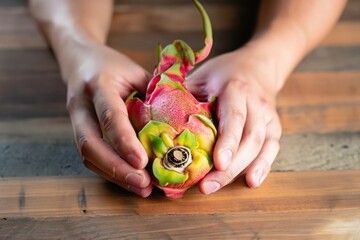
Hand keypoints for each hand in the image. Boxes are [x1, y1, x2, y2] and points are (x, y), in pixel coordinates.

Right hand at [65, 41, 152, 196]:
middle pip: (90, 143)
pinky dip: (110, 171)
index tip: (142, 163)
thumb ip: (153, 94)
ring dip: (114, 175)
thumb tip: (179, 124)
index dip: (124, 141)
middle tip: (144, 184)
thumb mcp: (135, 72)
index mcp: (99, 85)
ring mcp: (75, 119)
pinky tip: (129, 180)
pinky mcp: (77, 131)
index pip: (110, 115)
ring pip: (87, 155)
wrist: (80, 60)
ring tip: (141, 188)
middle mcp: (81, 105)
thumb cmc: (112, 65)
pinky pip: (90, 157)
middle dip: (117, 168)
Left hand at [187, 45, 281, 193]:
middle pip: (249, 138)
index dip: (228, 140)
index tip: (218, 163)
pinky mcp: (274, 128)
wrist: (257, 66)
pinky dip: (263, 167)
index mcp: (236, 88)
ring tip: (218, 187)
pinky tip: (251, 182)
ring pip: (261, 147)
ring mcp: (268, 116)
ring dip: (242, 170)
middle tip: (207, 186)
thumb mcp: (201, 76)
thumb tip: (157, 119)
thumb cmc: (223, 73)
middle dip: (230, 166)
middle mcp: (256, 103)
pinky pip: (271, 150)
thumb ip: (184, 95)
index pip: (235, 116)